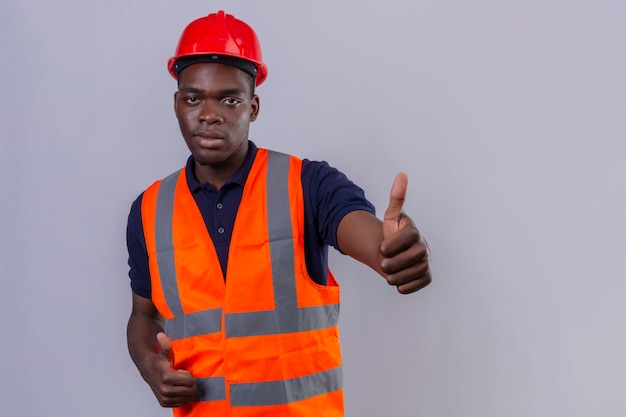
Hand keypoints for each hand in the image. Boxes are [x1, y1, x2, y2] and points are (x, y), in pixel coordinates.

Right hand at [145, 332, 196, 406]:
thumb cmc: (159, 361)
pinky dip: (183, 396)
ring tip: (180, 382)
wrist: (148, 370)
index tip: (182, 370)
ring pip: (187, 397)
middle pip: (190, 390)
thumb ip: (165, 344)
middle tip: (182, 376)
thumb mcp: (164, 352)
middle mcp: (164, 389)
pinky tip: (178, 389)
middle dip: (190, 382)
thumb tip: (160, 335)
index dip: (189, 374)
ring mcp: (164, 397)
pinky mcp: (164, 403)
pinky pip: (182, 403)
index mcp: (166, 377)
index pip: (190, 380)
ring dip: (187, 390)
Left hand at [380, 173, 431, 293]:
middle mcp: (424, 247)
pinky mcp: (426, 277)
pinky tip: (398, 279)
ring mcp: (426, 263)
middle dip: (392, 263)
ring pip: (411, 273)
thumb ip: (396, 198)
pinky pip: (415, 285)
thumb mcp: (390, 216)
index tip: (381, 248)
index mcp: (414, 232)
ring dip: (394, 276)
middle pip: (409, 258)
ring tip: (389, 272)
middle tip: (384, 263)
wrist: (394, 253)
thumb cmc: (392, 233)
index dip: (390, 246)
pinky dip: (403, 286)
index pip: (406, 238)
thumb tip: (402, 174)